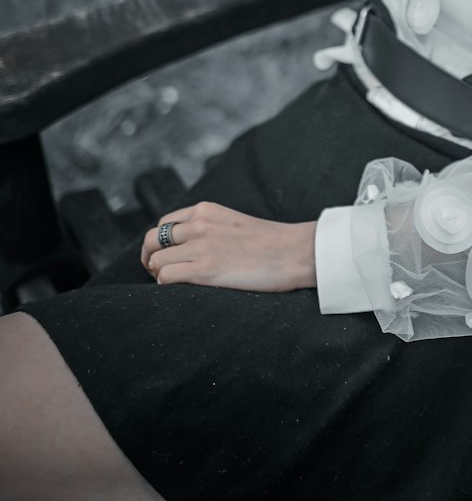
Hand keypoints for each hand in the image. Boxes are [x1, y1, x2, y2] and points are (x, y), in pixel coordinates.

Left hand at [141, 201, 316, 293]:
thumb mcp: (233, 222)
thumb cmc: (270, 242)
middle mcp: (199, 224)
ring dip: (158, 275)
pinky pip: (166, 277)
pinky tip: (180, 290)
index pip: (164, 223)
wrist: (294, 252)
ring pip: (155, 260)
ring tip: (171, 284)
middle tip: (157, 272)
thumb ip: (210, 226)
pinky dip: (166, 286)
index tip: (165, 257)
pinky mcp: (205, 269)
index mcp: (206, 210)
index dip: (160, 243)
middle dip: (149, 258)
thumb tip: (191, 245)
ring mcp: (201, 246)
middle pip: (152, 240)